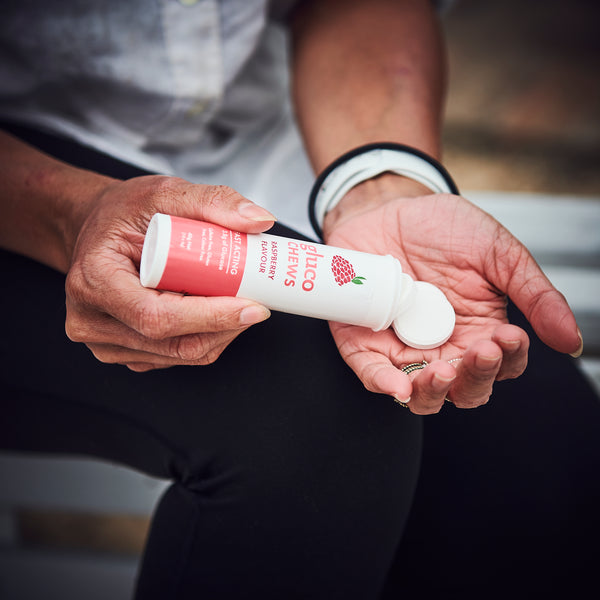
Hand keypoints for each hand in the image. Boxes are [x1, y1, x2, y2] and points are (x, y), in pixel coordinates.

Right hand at [65, 175, 274, 370]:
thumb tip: (260, 220)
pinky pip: (173, 356)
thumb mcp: (165, 192)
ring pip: (179, 355)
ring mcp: (105, 343)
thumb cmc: (124, 212)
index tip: (253, 306)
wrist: (97, 228)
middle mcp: (91, 321)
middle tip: (258, 302)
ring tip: (240, 304)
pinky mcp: (122, 351)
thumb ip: (214, 200)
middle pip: (174, 344)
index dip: (212, 317)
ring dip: (220, 335)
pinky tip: (217, 315)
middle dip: (226, 327)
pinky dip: (204, 339)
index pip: (158, 317)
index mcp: (94, 281)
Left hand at [325, 186, 582, 413]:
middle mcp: (443, 346)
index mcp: (479, 329)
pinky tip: (398, 384)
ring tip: (442, 370)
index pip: (501, 364)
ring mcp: (402, 347)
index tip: (508, 337)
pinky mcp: (364, 341)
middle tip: (478, 351)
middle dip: (474, 378)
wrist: (386, 207)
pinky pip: (372, 373)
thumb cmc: (442, 228)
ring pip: (421, 392)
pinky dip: (384, 383)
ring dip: (434, 391)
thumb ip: (533, 294)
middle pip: (464, 387)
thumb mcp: (497, 253)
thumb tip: (571, 340)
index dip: (507, 359)